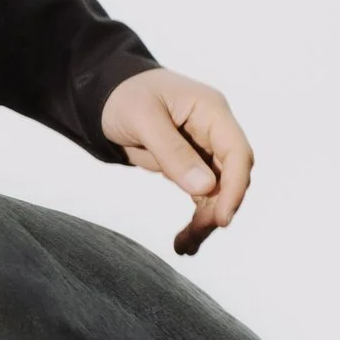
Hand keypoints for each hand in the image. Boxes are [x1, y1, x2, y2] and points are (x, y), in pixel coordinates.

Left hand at [100, 69, 252, 256]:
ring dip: (205, 220)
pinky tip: (184, 241)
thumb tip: (204, 188)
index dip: (234, 188)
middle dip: (217, 209)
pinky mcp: (190, 164)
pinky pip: (200, 194)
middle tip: (194, 238)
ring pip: (217, 191)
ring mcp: (204, 148)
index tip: (221, 219)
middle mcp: (214, 130)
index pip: (236, 153)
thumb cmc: (123, 95)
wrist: (103, 93)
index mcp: (211, 110)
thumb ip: (172, 152)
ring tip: (184, 247)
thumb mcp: (143, 119)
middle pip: (230, 176)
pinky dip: (195, 217)